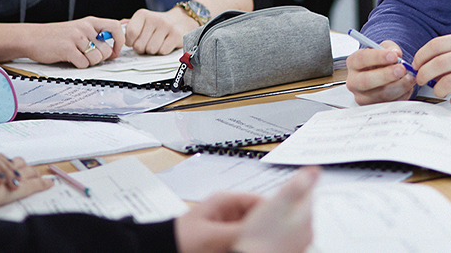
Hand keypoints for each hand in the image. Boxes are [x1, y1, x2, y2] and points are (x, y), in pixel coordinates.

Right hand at [22, 17, 122, 67]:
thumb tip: (114, 48)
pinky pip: (83, 64)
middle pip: (106, 50)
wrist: (32, 37)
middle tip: (88, 57)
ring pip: (96, 58)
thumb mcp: (79, 29)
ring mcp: (76, 38)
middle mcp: (85, 28)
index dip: (119, 41)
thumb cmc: (56, 36)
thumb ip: (96, 35)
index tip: (114, 51)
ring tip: (79, 57)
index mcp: (90, 22)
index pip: (115, 27)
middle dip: (100, 58)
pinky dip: (79, 65)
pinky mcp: (67, 49)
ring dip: (89, 62)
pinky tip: (71, 60)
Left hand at [125, 7, 195, 53]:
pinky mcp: (176, 35)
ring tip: (157, 43)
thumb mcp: (143, 21)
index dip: (131, 42)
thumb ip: (129, 28)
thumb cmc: (158, 24)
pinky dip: (163, 51)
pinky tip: (165, 43)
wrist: (181, 20)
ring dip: (153, 50)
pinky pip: (163, 51)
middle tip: (147, 43)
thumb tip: (116, 36)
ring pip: (151, 50)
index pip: (130, 33)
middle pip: (140, 45)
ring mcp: (167, 27)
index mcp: (142, 14)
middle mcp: (155, 19)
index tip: (134, 41)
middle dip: (142, 48)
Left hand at [174, 167, 318, 252]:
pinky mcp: (224, 244)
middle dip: (272, 231)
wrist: (157, 251)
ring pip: (254, 234)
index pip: (262, 202)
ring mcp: (227, 229)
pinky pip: (244, 243)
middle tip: (284, 241)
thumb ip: (242, 232)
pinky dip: (252, 246)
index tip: (292, 223)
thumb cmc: (179, 240)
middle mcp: (230, 213)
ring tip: (275, 245)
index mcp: (227, 202)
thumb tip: (268, 233)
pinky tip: (259, 249)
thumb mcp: (213, 236)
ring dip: (260, 241)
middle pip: (261, 220)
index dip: (279, 212)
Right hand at [346, 39, 414, 104]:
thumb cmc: (381, 61)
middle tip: (401, 69)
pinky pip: (390, 103)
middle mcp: (354, 82)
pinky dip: (403, 94)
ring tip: (410, 77)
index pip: (361, 59)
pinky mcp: (374, 107)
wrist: (384, 74)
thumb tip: (396, 53)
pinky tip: (408, 86)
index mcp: (353, 64)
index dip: (377, 57)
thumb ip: (390, 48)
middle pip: (366, 81)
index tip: (393, 56)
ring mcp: (363, 97)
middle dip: (386, 75)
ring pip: (381, 95)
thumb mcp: (385, 49)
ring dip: (399, 86)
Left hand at [412, 33, 450, 107]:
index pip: (436, 45)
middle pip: (439, 63)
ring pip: (449, 82)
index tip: (416, 66)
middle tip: (421, 81)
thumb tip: (423, 66)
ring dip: (438, 89)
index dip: (421, 57)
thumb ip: (449, 53)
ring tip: (439, 91)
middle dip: (424, 74)